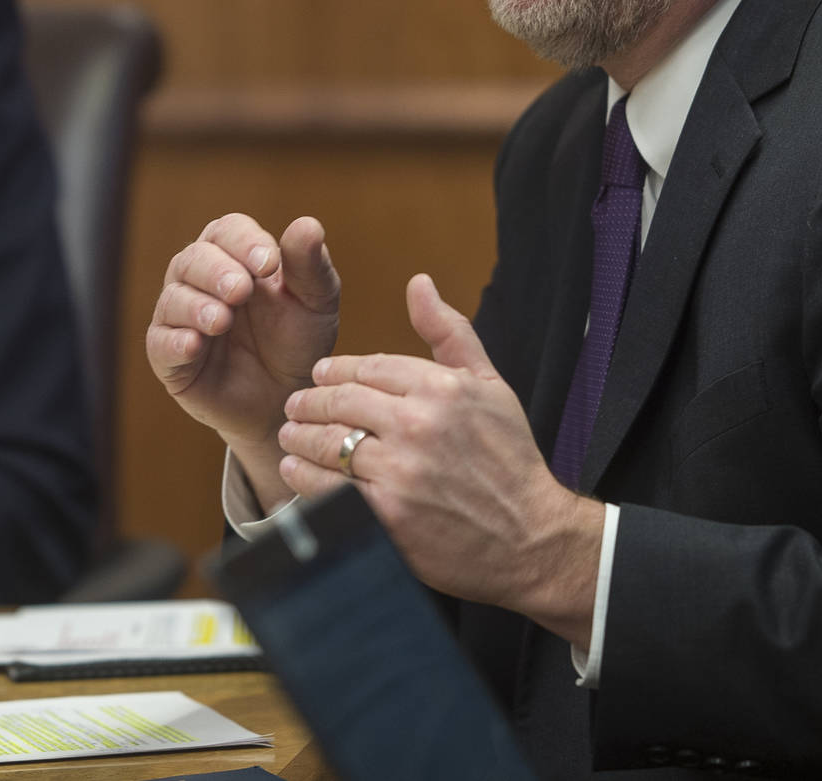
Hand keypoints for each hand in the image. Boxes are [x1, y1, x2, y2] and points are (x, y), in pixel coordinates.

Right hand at [147, 214, 340, 510]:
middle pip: (193, 258)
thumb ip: (309, 265)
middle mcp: (201, 279)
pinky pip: (160, 342)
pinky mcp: (169, 356)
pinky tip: (194, 345)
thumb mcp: (315, 303)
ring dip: (196, 305)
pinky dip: (175, 341)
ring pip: (173, 298)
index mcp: (235, 255)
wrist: (287, 400)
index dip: (244, 242)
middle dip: (215, 271)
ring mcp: (180, 317)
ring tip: (221, 320)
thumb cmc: (298, 341)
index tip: (268, 264)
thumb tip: (308, 224)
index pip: (228, 231)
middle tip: (240, 290)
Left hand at [278, 275, 602, 645]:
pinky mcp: (387, 515)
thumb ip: (449, 332)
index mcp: (442, 388)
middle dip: (309, 401)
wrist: (532, 539)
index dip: (336, 371)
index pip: (366, 367)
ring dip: (300, 436)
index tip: (321, 376)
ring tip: (290, 435)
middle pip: (340, 401)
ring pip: (329, 442)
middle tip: (295, 405)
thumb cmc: (510, 459)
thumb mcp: (490, 385)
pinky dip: (304, 476)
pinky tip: (296, 468)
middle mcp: (419, 424)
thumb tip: (418, 283)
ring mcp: (401, 471)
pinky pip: (328, 488)